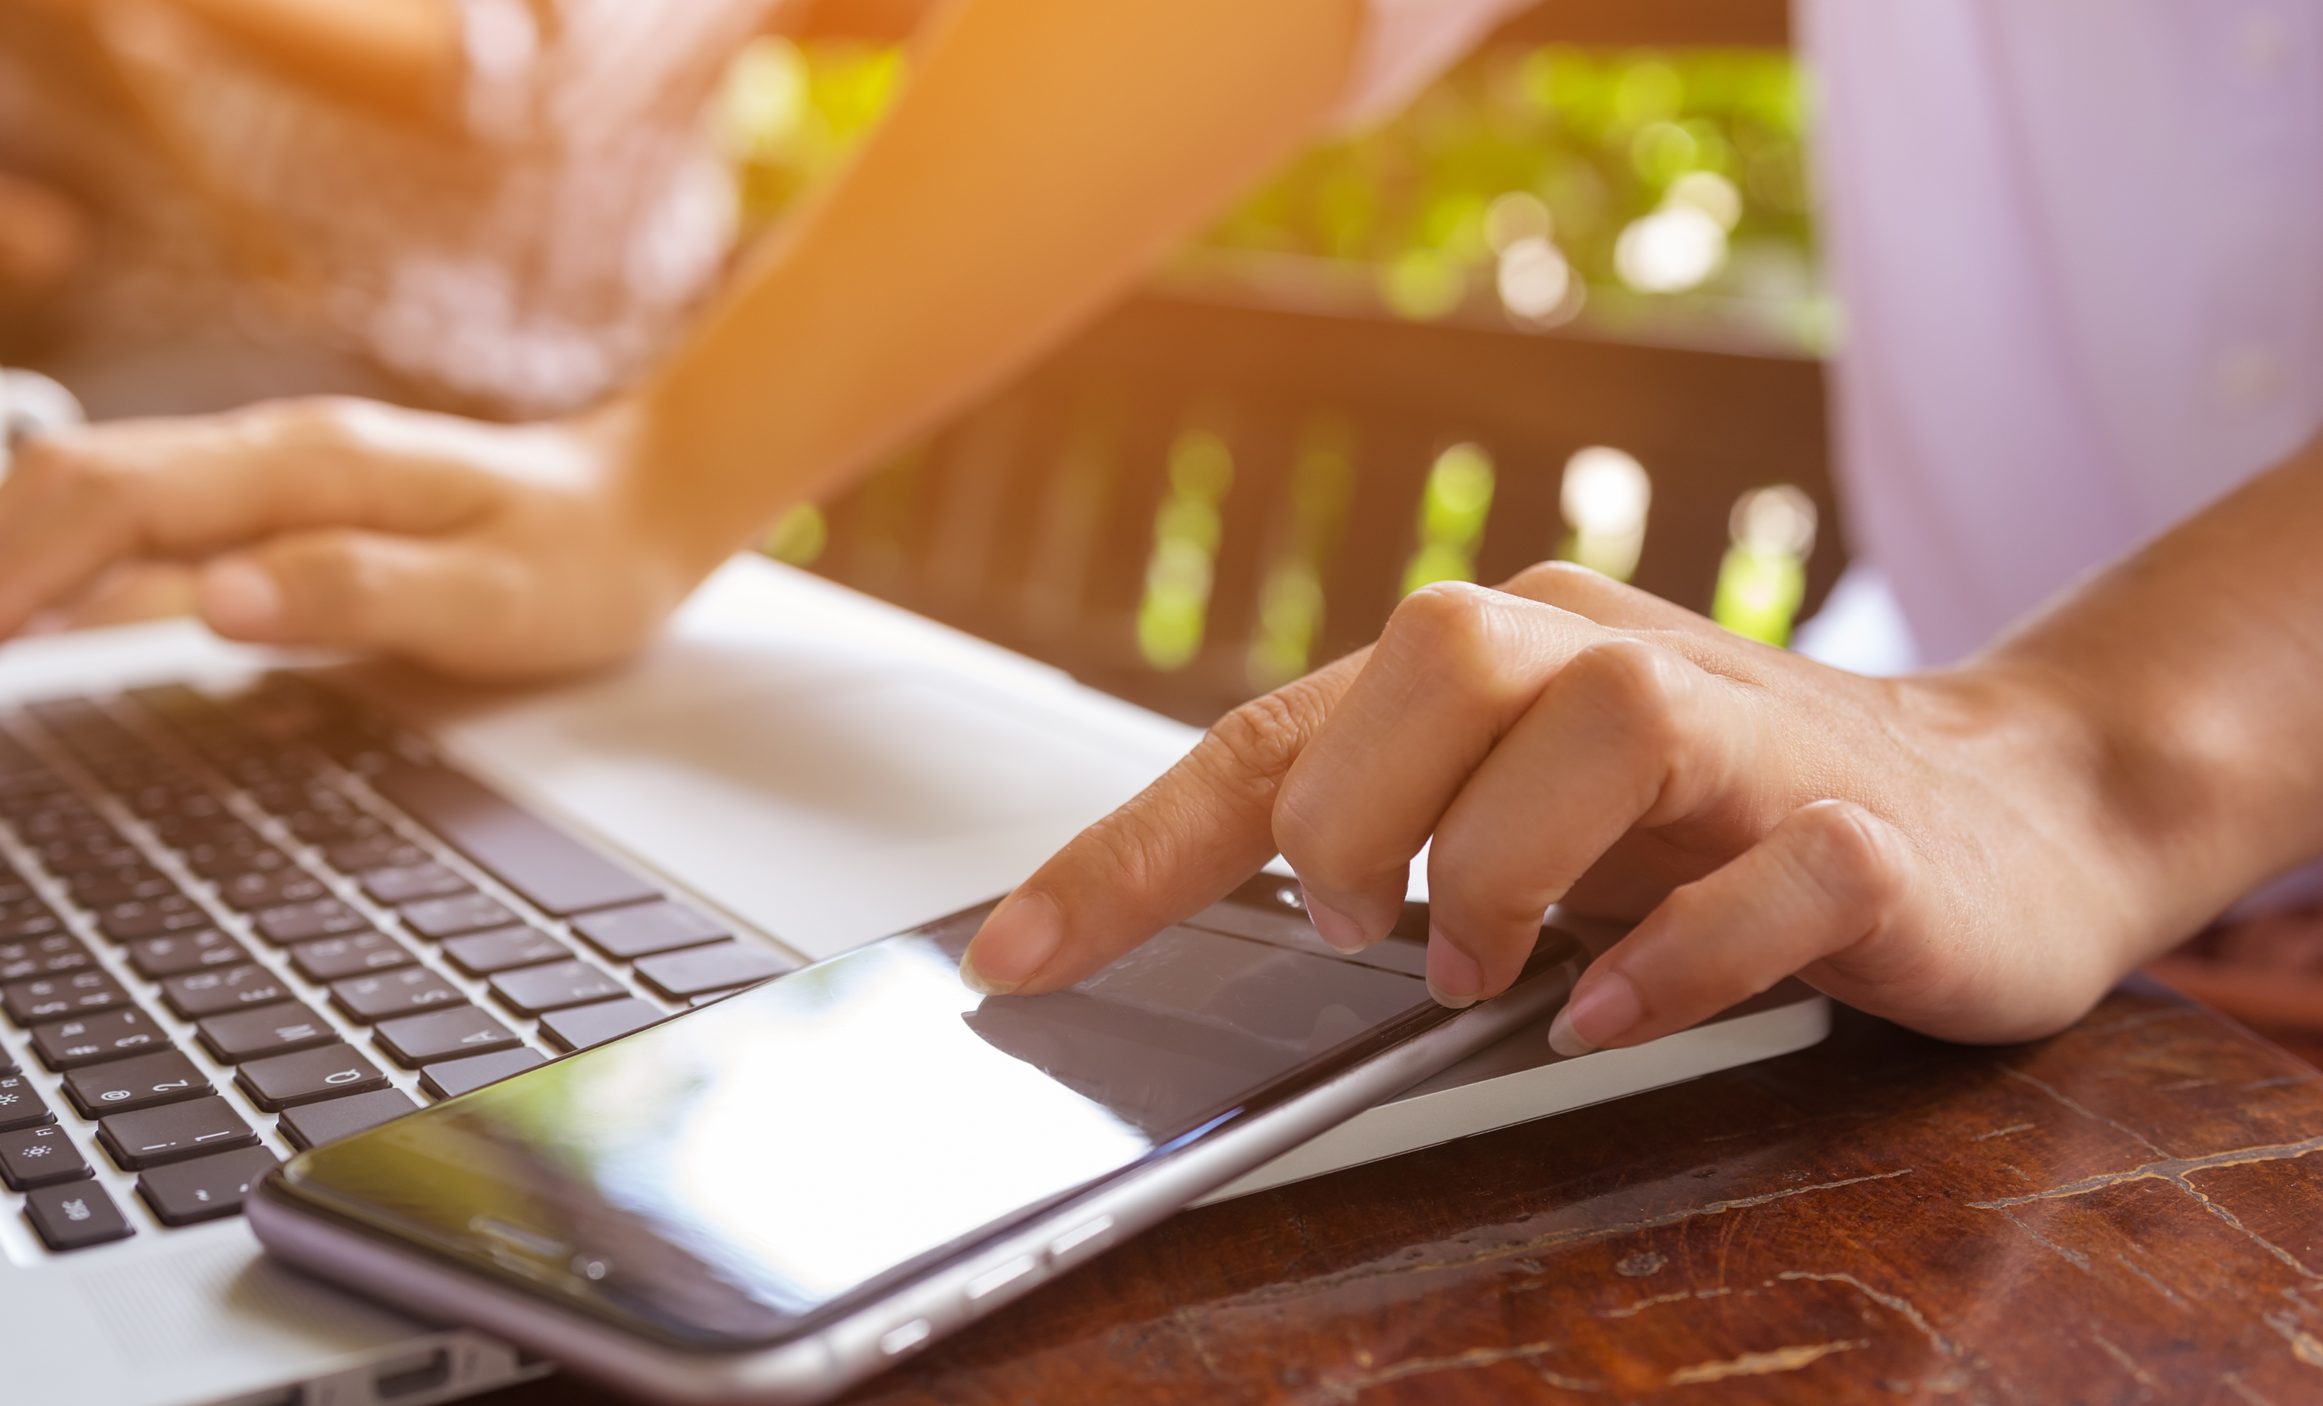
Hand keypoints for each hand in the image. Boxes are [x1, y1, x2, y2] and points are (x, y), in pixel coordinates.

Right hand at [0, 395, 694, 684]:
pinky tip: (34, 613)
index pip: (116, 506)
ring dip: (4, 557)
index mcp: (313, 469)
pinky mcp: (283, 507)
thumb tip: (219, 602)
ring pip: (98, 493)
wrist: (645, 504)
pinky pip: (146, 520)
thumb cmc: (582, 560)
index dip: (9, 577)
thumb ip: (361, 596)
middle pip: (77, 484)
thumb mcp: (496, 602)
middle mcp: (276, 455)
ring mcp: (274, 476)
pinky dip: (68, 561)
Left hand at [960, 564, 2175, 1051]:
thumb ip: (1409, 830)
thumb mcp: (1537, 811)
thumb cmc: (1727, 812)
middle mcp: (1612, 657)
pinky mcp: (1864, 833)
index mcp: (1507, 658)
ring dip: (1503, 867)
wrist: (2009, 806)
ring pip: (1599, 718)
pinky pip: (1764, 868)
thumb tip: (1238, 916)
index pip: (1282, 730)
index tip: (1017, 957)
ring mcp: (1750, 734)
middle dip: (1355, 814)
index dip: (1137, 847)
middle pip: (1433, 652)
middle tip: (1371, 932)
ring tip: (1490, 968)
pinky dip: (1674, 954)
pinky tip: (1613, 1010)